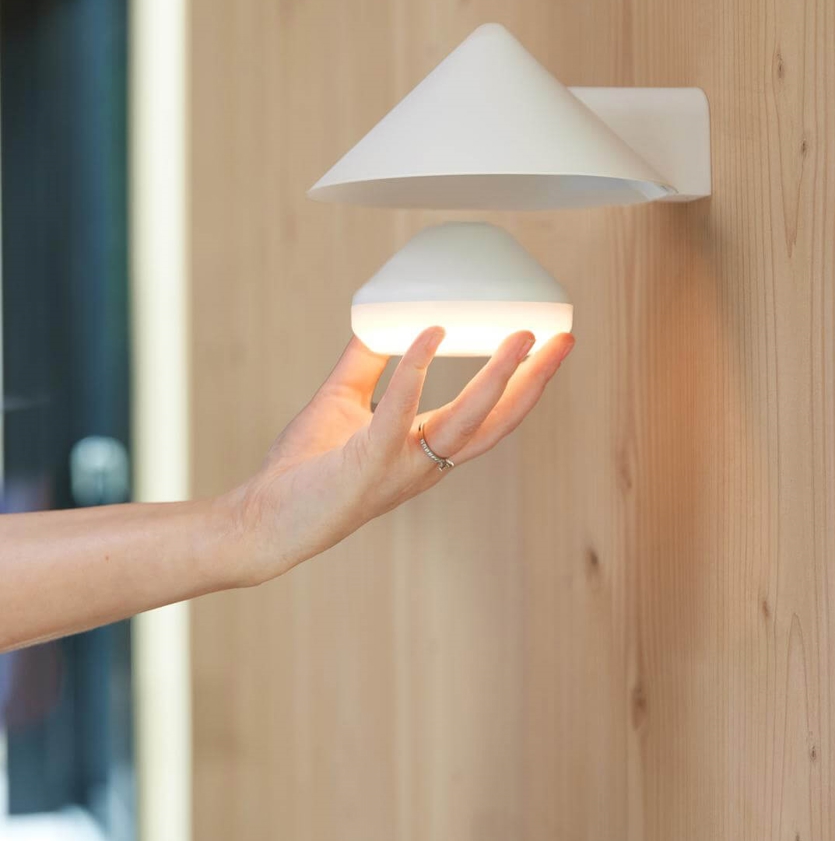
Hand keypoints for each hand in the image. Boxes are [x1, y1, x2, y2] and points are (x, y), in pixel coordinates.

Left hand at [227, 326, 574, 582]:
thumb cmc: (302, 472)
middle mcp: (426, 464)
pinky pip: (399, 414)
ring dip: (498, 378)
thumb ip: (365, 363)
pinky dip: (416, 372)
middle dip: (535, 381)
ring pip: (466, 422)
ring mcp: (402, 468)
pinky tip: (429, 336)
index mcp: (427, 453)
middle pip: (498, 423)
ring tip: (521, 337)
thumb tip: (383, 319)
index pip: (490, 418)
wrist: (263, 521)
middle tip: (564, 339)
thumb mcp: (342, 402)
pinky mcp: (367, 463)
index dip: (524, 384)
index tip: (548, 346)